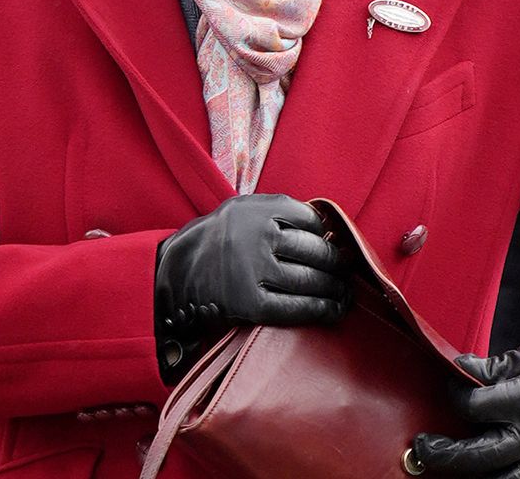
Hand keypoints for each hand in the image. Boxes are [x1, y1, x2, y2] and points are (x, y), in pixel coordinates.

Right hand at [155, 194, 348, 334]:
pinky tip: (332, 309)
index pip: (310, 218)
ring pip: (312, 280)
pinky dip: (322, 310)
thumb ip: (276, 213)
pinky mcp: (251, 302)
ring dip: (335, 289)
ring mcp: (253, 270)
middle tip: (344, 270)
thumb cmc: (216, 242)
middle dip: (337, 263)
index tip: (330, 242)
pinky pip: (298, 308)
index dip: (325, 233)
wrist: (175, 272)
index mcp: (255, 210)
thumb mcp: (240, 211)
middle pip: (316, 250)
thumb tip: (326, 228)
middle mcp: (256, 236)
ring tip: (342, 291)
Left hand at [414, 328, 519, 478]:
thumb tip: (460, 369)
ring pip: (501, 478)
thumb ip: (492, 369)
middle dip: (445, 453)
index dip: (454, 395)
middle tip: (424, 446)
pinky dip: (500, 478)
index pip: (474, 407)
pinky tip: (479, 471)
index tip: (450, 384)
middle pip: (480, 454)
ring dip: (471, 473)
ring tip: (445, 464)